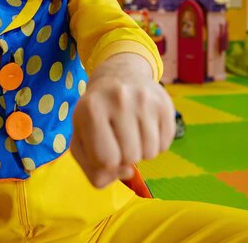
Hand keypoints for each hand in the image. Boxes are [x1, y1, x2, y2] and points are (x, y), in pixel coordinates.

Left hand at [71, 53, 174, 187]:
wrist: (120, 75)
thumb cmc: (96, 113)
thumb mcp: (81, 137)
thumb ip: (92, 169)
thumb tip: (126, 172)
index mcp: (91, 109)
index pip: (106, 159)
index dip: (107, 164)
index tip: (106, 150)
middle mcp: (119, 100)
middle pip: (130, 157)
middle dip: (125, 157)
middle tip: (120, 139)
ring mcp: (144, 99)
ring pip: (151, 153)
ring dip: (142, 152)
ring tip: (132, 133)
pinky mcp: (164, 103)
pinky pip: (166, 144)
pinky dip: (156, 144)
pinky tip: (145, 127)